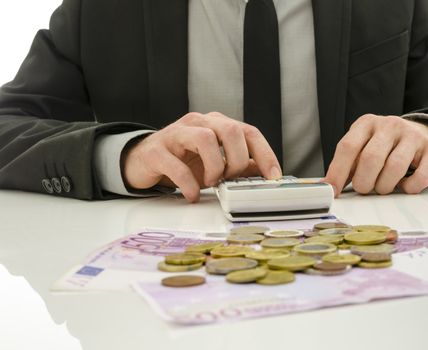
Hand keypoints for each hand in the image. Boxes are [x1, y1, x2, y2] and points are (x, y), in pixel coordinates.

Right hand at [123, 112, 281, 201]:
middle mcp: (198, 123)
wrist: (143, 161)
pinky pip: (177, 165)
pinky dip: (189, 184)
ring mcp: (176, 134)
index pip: (249, 131)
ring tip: (211, 182)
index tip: (274, 176)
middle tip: (230, 178)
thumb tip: (266, 174)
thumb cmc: (182, 160)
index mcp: (216, 124)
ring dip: (215, 167)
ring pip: (205, 138)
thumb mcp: (215, 163)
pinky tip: (192, 194)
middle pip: (230, 130)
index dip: (265, 154)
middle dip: (238, 160)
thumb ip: (240, 166)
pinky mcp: (157, 150)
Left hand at [323, 114, 427, 195]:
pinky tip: (404, 185)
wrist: (422, 134)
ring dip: (385, 186)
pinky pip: (420, 177)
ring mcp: (413, 136)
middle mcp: (390, 125)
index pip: (348, 147)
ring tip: (383, 187)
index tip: (332, 191)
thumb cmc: (384, 147)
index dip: (338, 172)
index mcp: (366, 123)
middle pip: (371, 158)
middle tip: (365, 188)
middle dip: (364, 182)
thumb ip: (346, 165)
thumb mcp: (362, 147)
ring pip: (394, 168)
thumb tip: (327, 187)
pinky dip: (409, 188)